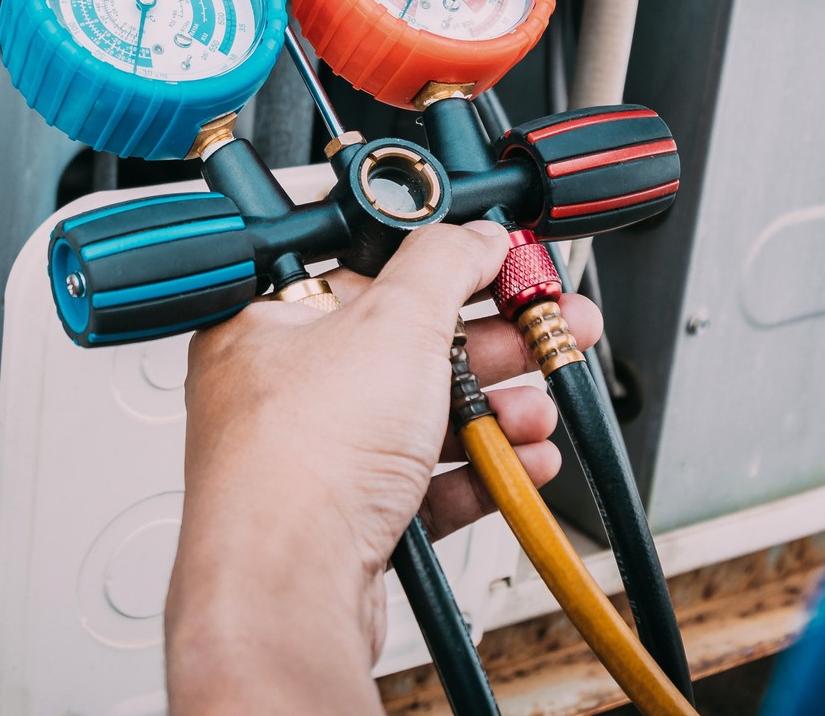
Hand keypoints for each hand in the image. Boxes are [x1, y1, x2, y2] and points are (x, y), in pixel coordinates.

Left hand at [166, 222, 603, 713]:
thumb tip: (477, 235)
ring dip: (495, 412)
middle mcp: (284, 389)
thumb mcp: (393, 323)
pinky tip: (521, 463)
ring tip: (538, 411)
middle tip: (555, 332)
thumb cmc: (300, 460)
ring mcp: (317, 459)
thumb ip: (445, 264)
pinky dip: (481, 473)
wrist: (288, 590)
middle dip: (495, 345)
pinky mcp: (350, 520)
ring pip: (423, 419)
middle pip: (408, 347)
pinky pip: (427, 483)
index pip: (368, 272)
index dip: (444, 267)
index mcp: (269, 323)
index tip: (503, 267)